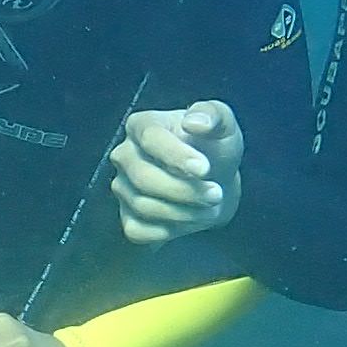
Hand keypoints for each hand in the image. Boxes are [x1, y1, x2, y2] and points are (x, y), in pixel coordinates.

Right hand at [106, 100, 245, 245]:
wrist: (215, 182)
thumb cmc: (214, 149)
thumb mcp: (223, 126)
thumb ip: (214, 115)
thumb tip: (194, 122)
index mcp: (141, 125)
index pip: (150, 138)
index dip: (176, 156)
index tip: (204, 169)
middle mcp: (124, 155)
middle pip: (143, 177)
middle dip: (184, 190)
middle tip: (216, 194)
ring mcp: (122, 187)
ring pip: (144, 206)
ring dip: (184, 212)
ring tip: (211, 207)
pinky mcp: (127, 217)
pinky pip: (138, 231)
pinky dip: (168, 231)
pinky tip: (189, 220)